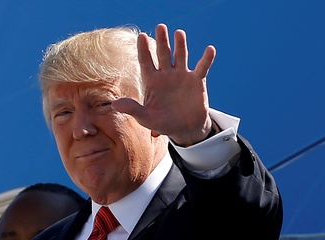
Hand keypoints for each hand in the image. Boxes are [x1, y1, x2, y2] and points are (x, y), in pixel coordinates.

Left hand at [112, 23, 215, 145]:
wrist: (184, 129)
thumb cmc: (162, 123)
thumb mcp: (145, 118)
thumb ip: (132, 109)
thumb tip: (114, 104)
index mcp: (152, 81)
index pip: (146, 62)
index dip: (143, 49)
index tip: (141, 36)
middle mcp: (166, 75)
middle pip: (163, 54)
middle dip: (162, 41)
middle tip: (161, 27)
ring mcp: (182, 76)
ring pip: (181, 56)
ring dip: (181, 45)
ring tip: (179, 33)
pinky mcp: (197, 81)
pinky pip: (202, 67)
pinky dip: (206, 59)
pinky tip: (210, 49)